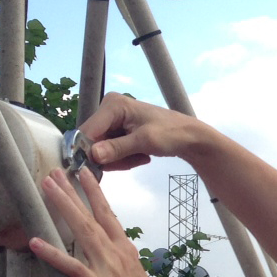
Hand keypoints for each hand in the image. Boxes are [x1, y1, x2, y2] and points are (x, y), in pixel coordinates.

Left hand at [28, 168, 173, 276]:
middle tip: (55, 172)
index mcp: (126, 251)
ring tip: (47, 188)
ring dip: (63, 207)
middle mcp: (117, 254)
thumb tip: (106, 260)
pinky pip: (71, 268)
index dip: (95, 193)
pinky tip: (36, 242)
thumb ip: (118, 265)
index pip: (109, 215)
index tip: (84, 173)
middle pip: (91, 216)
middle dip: (72, 192)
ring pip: (82, 231)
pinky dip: (53, 254)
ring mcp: (107, 269)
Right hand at [79, 92, 214, 171]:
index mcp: (112, 105)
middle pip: (93, 142)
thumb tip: (93, 155)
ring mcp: (112, 121)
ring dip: (120, 160)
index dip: (87, 152)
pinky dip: (125, 159)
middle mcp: (108, 110)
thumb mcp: (144, 141)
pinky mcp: (117, 132)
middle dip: (111, 157)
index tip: (95, 170)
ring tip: (141, 156)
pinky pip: (111, 152)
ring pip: (102, 150)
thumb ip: (118, 148)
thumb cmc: (170, 133)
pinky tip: (142, 155)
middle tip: (134, 161)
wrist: (189, 137)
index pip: (87, 131)